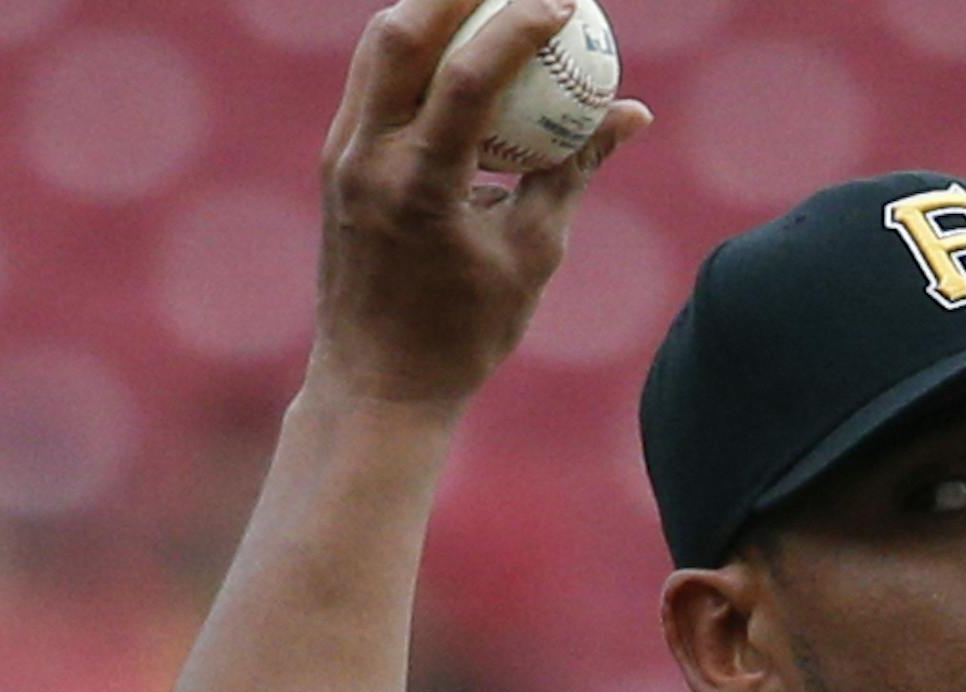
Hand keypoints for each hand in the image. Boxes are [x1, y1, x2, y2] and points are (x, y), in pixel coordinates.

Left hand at [310, 0, 651, 405]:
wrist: (379, 381)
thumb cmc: (469, 330)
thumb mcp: (535, 252)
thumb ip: (575, 171)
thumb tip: (631, 112)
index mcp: (421, 189)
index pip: (468, 79)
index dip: (517, 27)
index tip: (563, 5)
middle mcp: (368, 161)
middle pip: (400, 36)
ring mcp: (341, 157)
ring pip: (378, 50)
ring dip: (430, 10)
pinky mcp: (334, 161)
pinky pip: (375, 83)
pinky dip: (416, 53)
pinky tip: (457, 46)